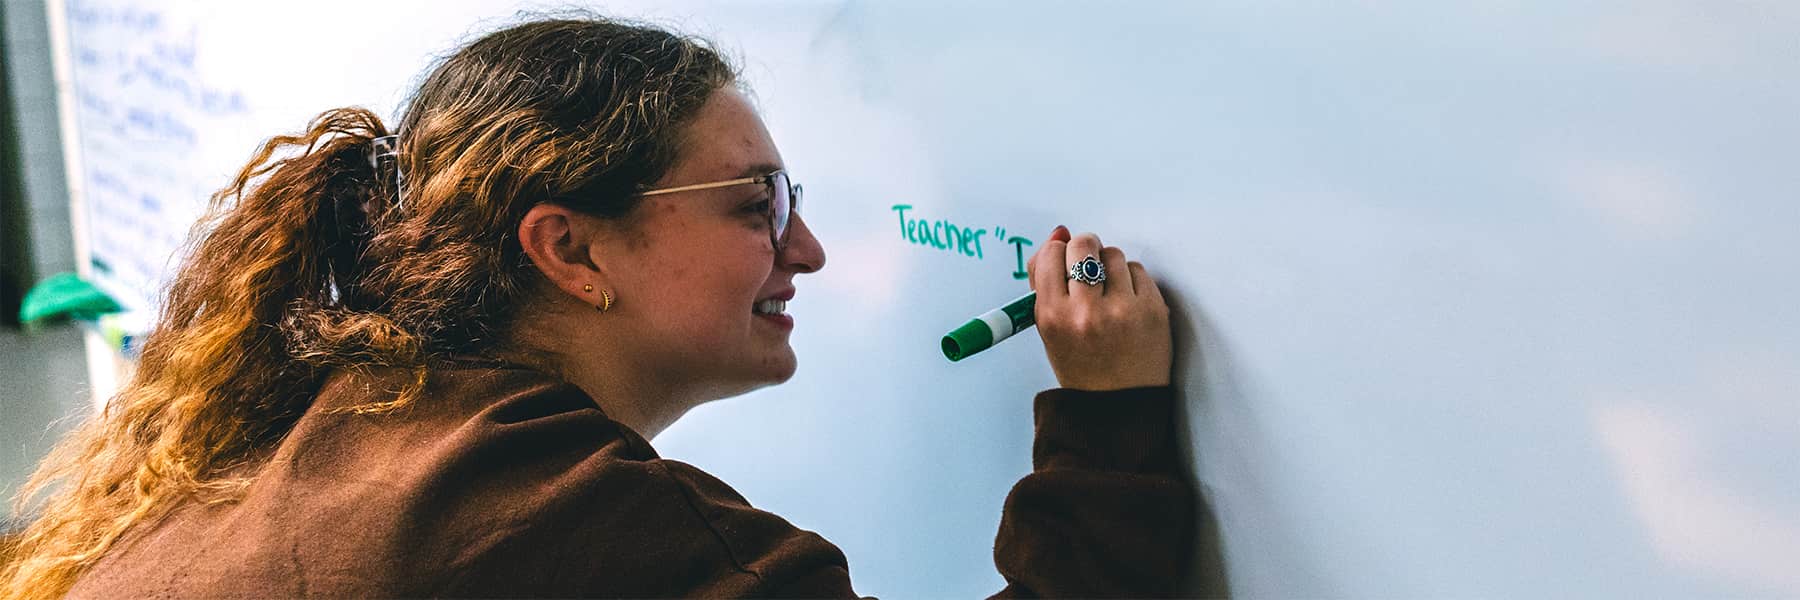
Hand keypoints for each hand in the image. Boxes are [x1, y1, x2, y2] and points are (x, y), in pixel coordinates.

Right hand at [1027, 226, 1172, 390]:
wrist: (1119, 404)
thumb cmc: (1082, 366)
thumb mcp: (1049, 328)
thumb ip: (1045, 281)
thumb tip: (1058, 233)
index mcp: (1053, 317)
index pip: (1051, 254)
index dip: (1058, 253)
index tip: (1063, 262)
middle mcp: (1086, 312)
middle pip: (1083, 245)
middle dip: (1084, 248)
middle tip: (1087, 264)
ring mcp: (1123, 310)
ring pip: (1113, 255)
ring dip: (1109, 266)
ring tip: (1108, 291)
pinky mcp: (1153, 310)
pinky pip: (1138, 270)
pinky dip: (1131, 281)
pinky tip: (1127, 302)